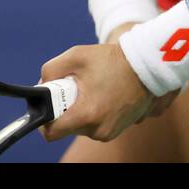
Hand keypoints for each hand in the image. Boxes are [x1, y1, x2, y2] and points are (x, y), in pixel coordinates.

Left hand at [38, 31, 178, 142]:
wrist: (146, 65)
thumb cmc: (112, 59)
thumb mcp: (75, 56)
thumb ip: (50, 70)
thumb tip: (41, 87)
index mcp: (87, 114)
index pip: (52, 133)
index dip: (44, 120)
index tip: (47, 106)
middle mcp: (99, 130)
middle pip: (67, 127)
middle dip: (65, 109)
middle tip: (74, 88)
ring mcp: (110, 132)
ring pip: (81, 126)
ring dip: (80, 110)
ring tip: (91, 89)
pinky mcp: (118, 130)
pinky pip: (95, 125)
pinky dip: (93, 112)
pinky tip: (101, 94)